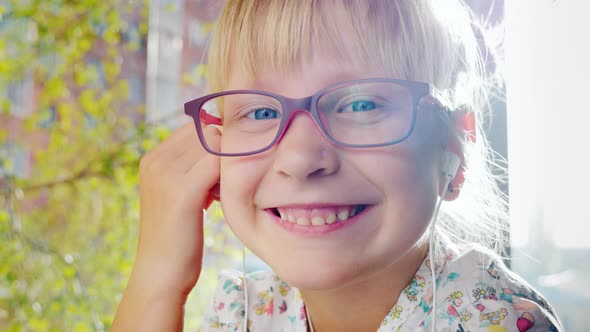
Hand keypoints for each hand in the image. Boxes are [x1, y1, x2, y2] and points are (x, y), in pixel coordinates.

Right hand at [131, 121, 220, 300]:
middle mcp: (155, 160)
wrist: (160, 274)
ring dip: (229, 164)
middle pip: (206, 132)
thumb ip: (192, 168)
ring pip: (215, 145)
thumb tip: (223, 146)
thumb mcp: (178, 194)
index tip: (223, 170)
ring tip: (221, 193)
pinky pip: (218, 164)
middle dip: (225, 152)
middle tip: (226, 183)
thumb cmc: (176, 236)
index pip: (195, 127)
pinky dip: (230, 176)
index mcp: (152, 158)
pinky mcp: (182, 191)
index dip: (217, 143)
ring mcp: (166, 174)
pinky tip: (224, 198)